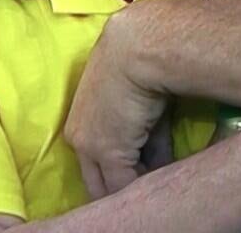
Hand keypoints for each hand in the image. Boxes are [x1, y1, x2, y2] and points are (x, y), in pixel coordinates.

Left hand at [64, 7, 168, 198]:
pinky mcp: (106, 151)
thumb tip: (160, 164)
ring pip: (108, 187)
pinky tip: (163, 183)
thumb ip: (146, 139)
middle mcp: (77, 137)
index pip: (96, 164)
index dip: (120, 176)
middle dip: (121, 191)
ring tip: (155, 191)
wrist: (137, 46)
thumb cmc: (141, 62)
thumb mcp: (138, 104)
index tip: (142, 181)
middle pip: (95, 183)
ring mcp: (88, 146)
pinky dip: (145, 186)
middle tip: (146, 194)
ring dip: (133, 189)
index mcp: (81, 122)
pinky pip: (125, 183)